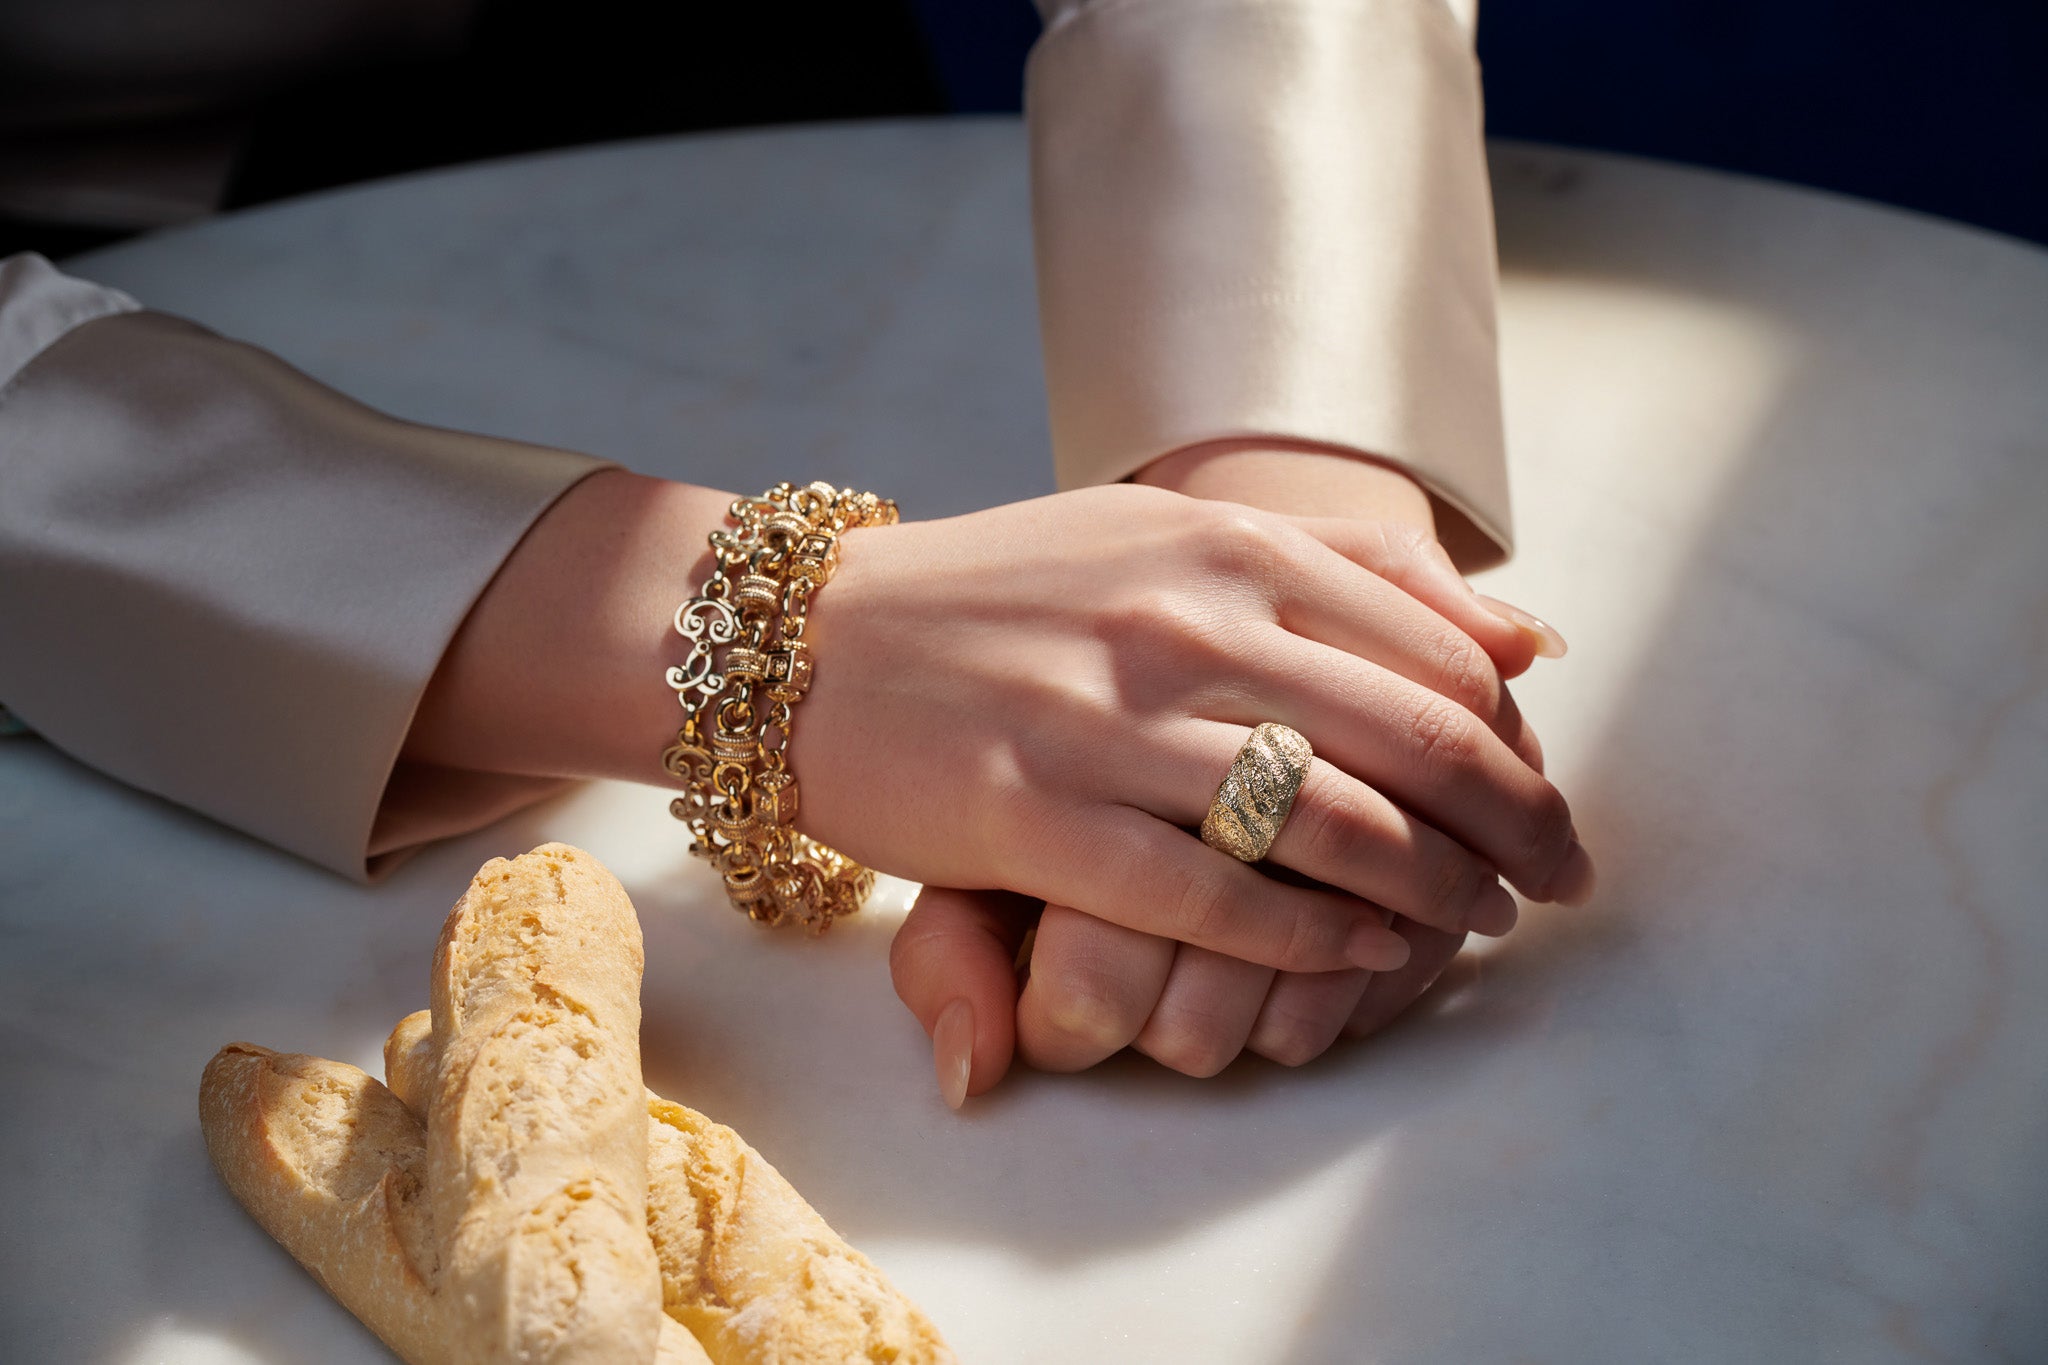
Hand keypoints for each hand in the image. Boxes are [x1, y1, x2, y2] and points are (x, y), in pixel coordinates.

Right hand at [797, 482, 1579, 936]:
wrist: (805, 638)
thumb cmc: (1002, 591)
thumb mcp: (1162, 530)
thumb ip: (1339, 571)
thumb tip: (1519, 640)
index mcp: (1217, 540)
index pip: (1433, 646)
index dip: (1515, 737)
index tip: (1543, 796)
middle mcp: (1178, 620)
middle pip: (1414, 734)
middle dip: (1515, 823)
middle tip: (1558, 877)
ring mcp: (1106, 722)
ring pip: (1330, 820)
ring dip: (1432, 890)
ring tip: (1474, 924)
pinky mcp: (1038, 819)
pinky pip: (1213, 897)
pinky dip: (1310, 937)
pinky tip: (1359, 955)